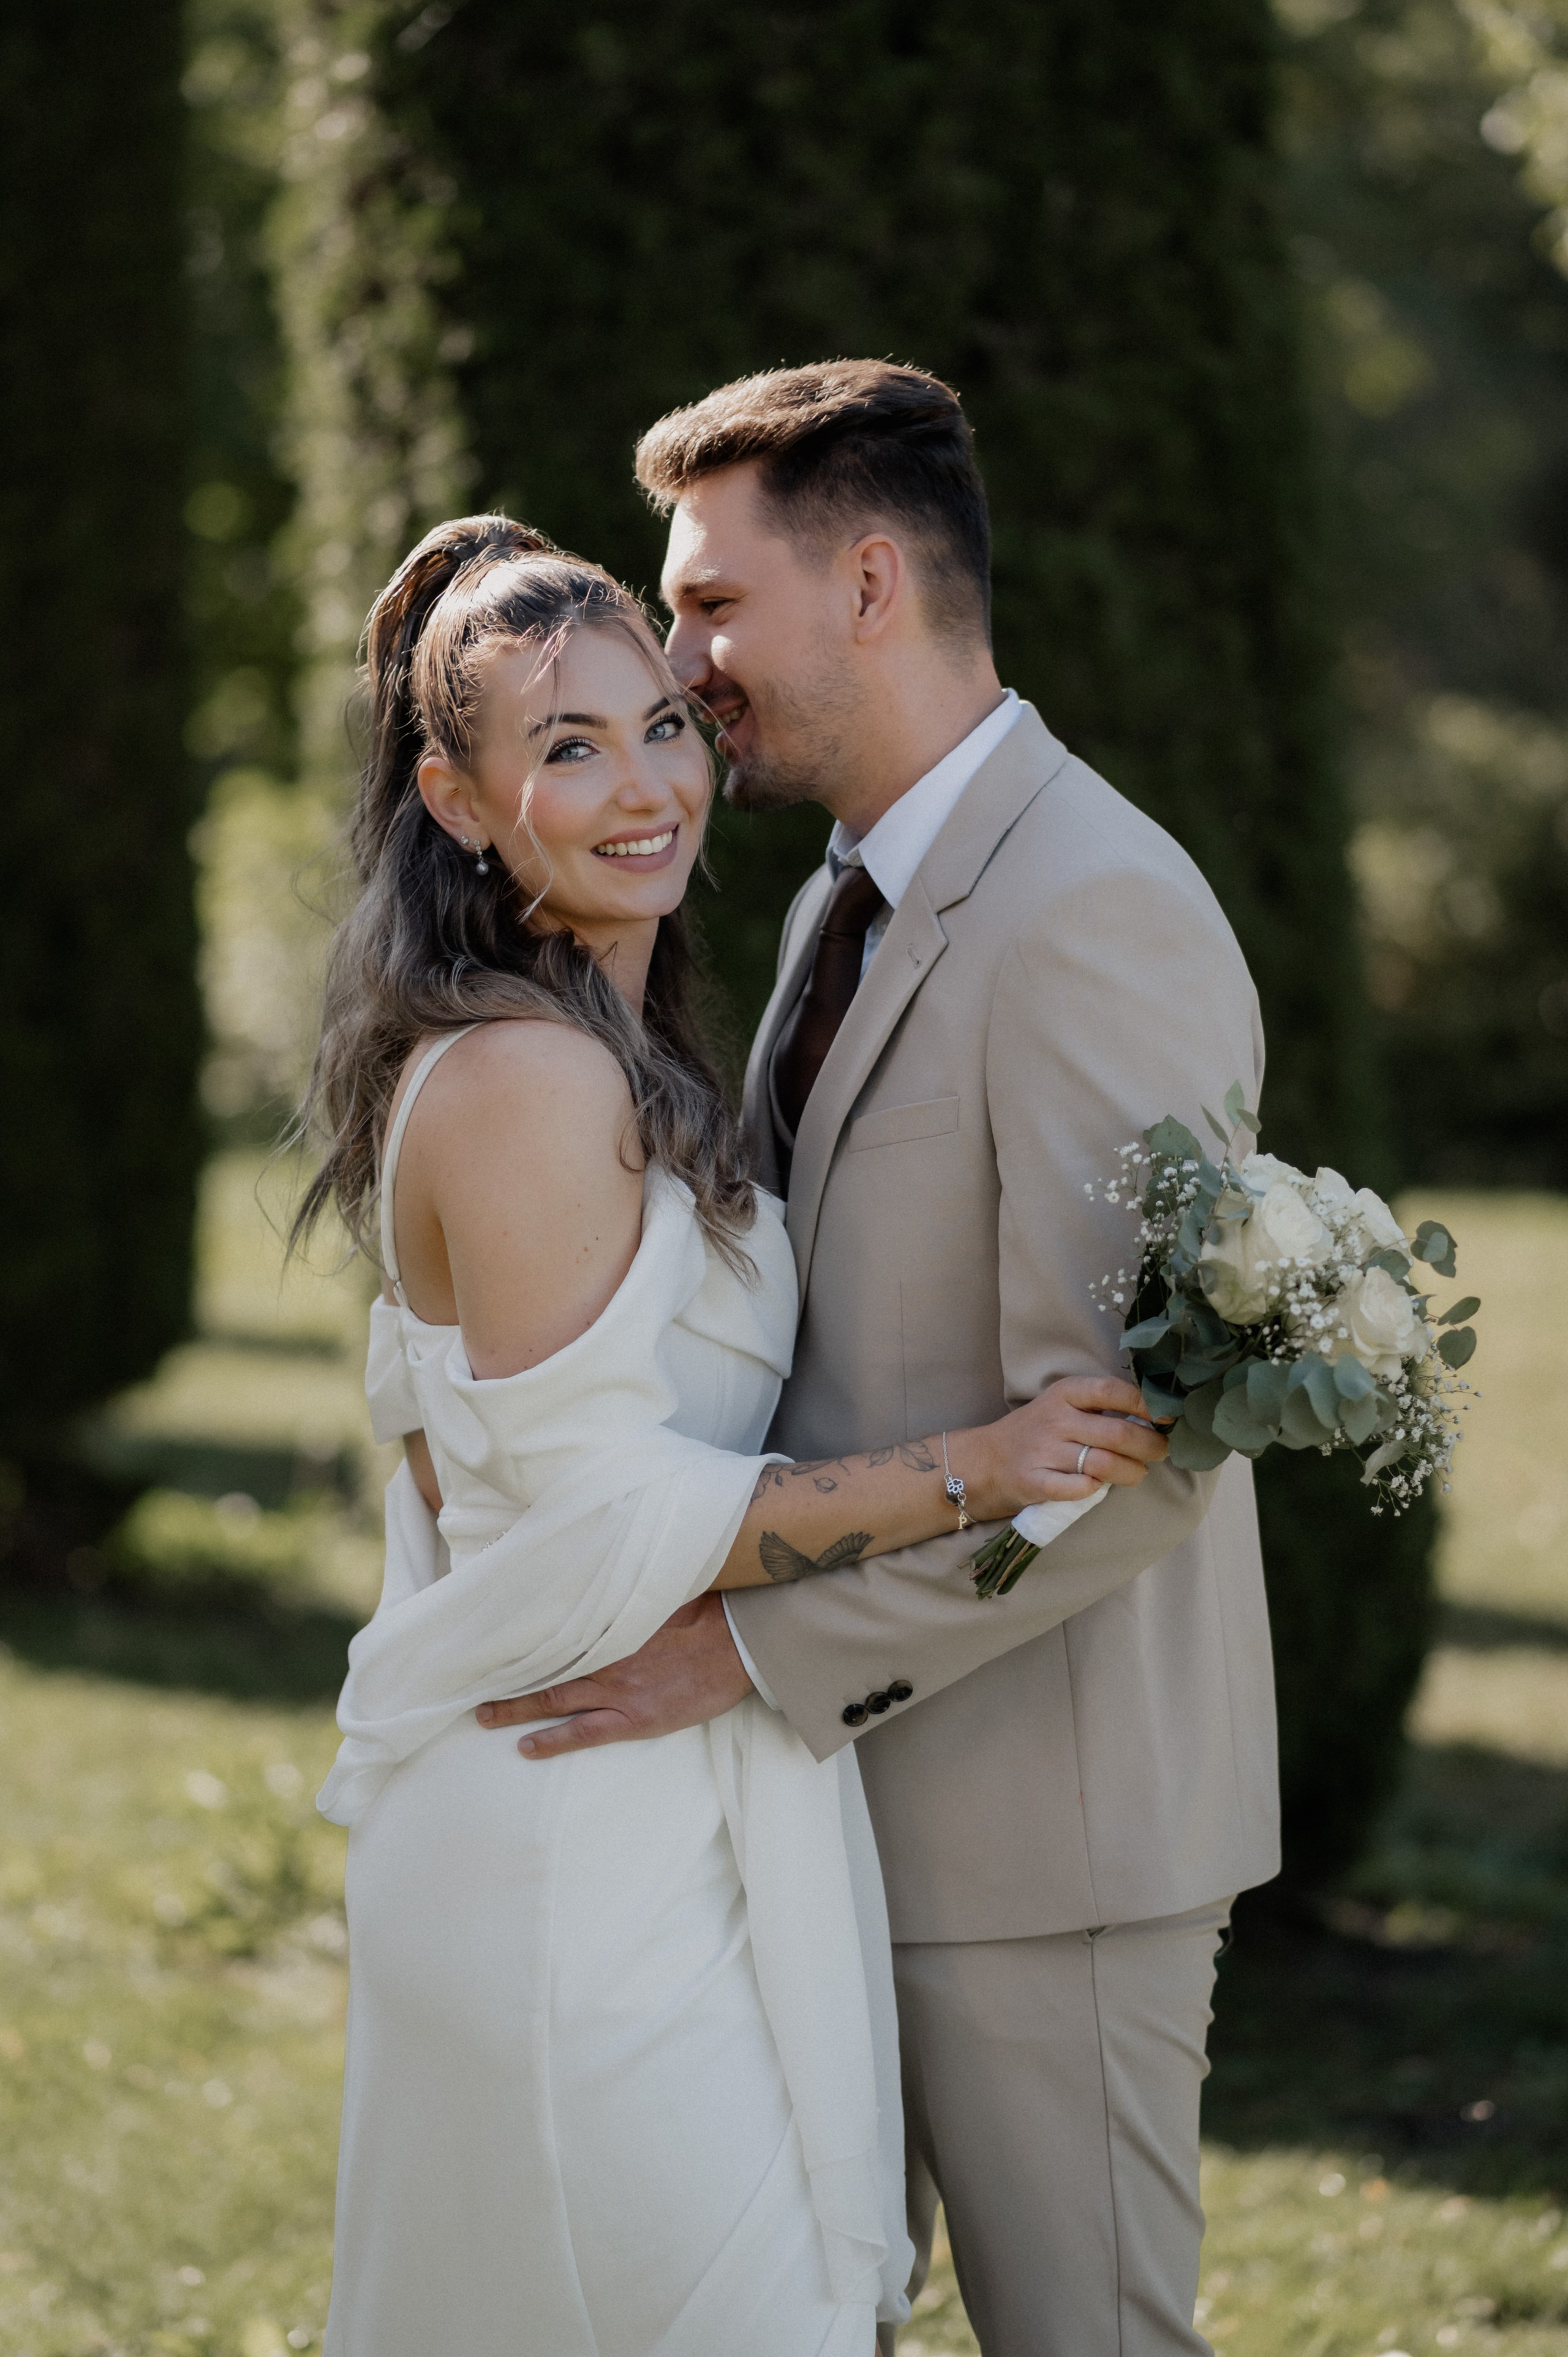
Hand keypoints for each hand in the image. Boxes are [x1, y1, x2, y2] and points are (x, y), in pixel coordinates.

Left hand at [475, 1591, 753, 1757]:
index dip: (521, 1640)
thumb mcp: (659, 1591)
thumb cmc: (704, 1612)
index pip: (552, 1632)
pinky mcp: (635, 1717)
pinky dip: (552, 1740)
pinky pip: (584, 1732)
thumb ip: (623, 1593)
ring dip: (515, 1709)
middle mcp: (604, 1655)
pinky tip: (527, 1747)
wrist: (737, 1641)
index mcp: (609, 1623)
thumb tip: (601, 1573)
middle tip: (473, 1684)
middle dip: (506, 1676)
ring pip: (553, 1699)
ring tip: (485, 1716)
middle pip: (543, 1666)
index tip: (492, 1642)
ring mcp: (617, 1688)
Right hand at [955, 1375, 1167, 1516]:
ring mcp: (1044, 1451)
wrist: (986, 1461)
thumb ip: (1100, 1408)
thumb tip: (1155, 1417)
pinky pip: (1078, 1489)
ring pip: (1104, 1464)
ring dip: (1132, 1472)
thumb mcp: (1062, 1406)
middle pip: (1118, 1434)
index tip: (1167, 1418)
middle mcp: (1055, 1419)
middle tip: (1161, 1451)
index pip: (1113, 1391)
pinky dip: (1095, 1490)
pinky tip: (1099, 1488)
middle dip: (1150, 1446)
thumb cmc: (1038, 1432)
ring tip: (1137, 1473)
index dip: (1147, 1405)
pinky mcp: (1035, 1482)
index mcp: (1065, 1393)